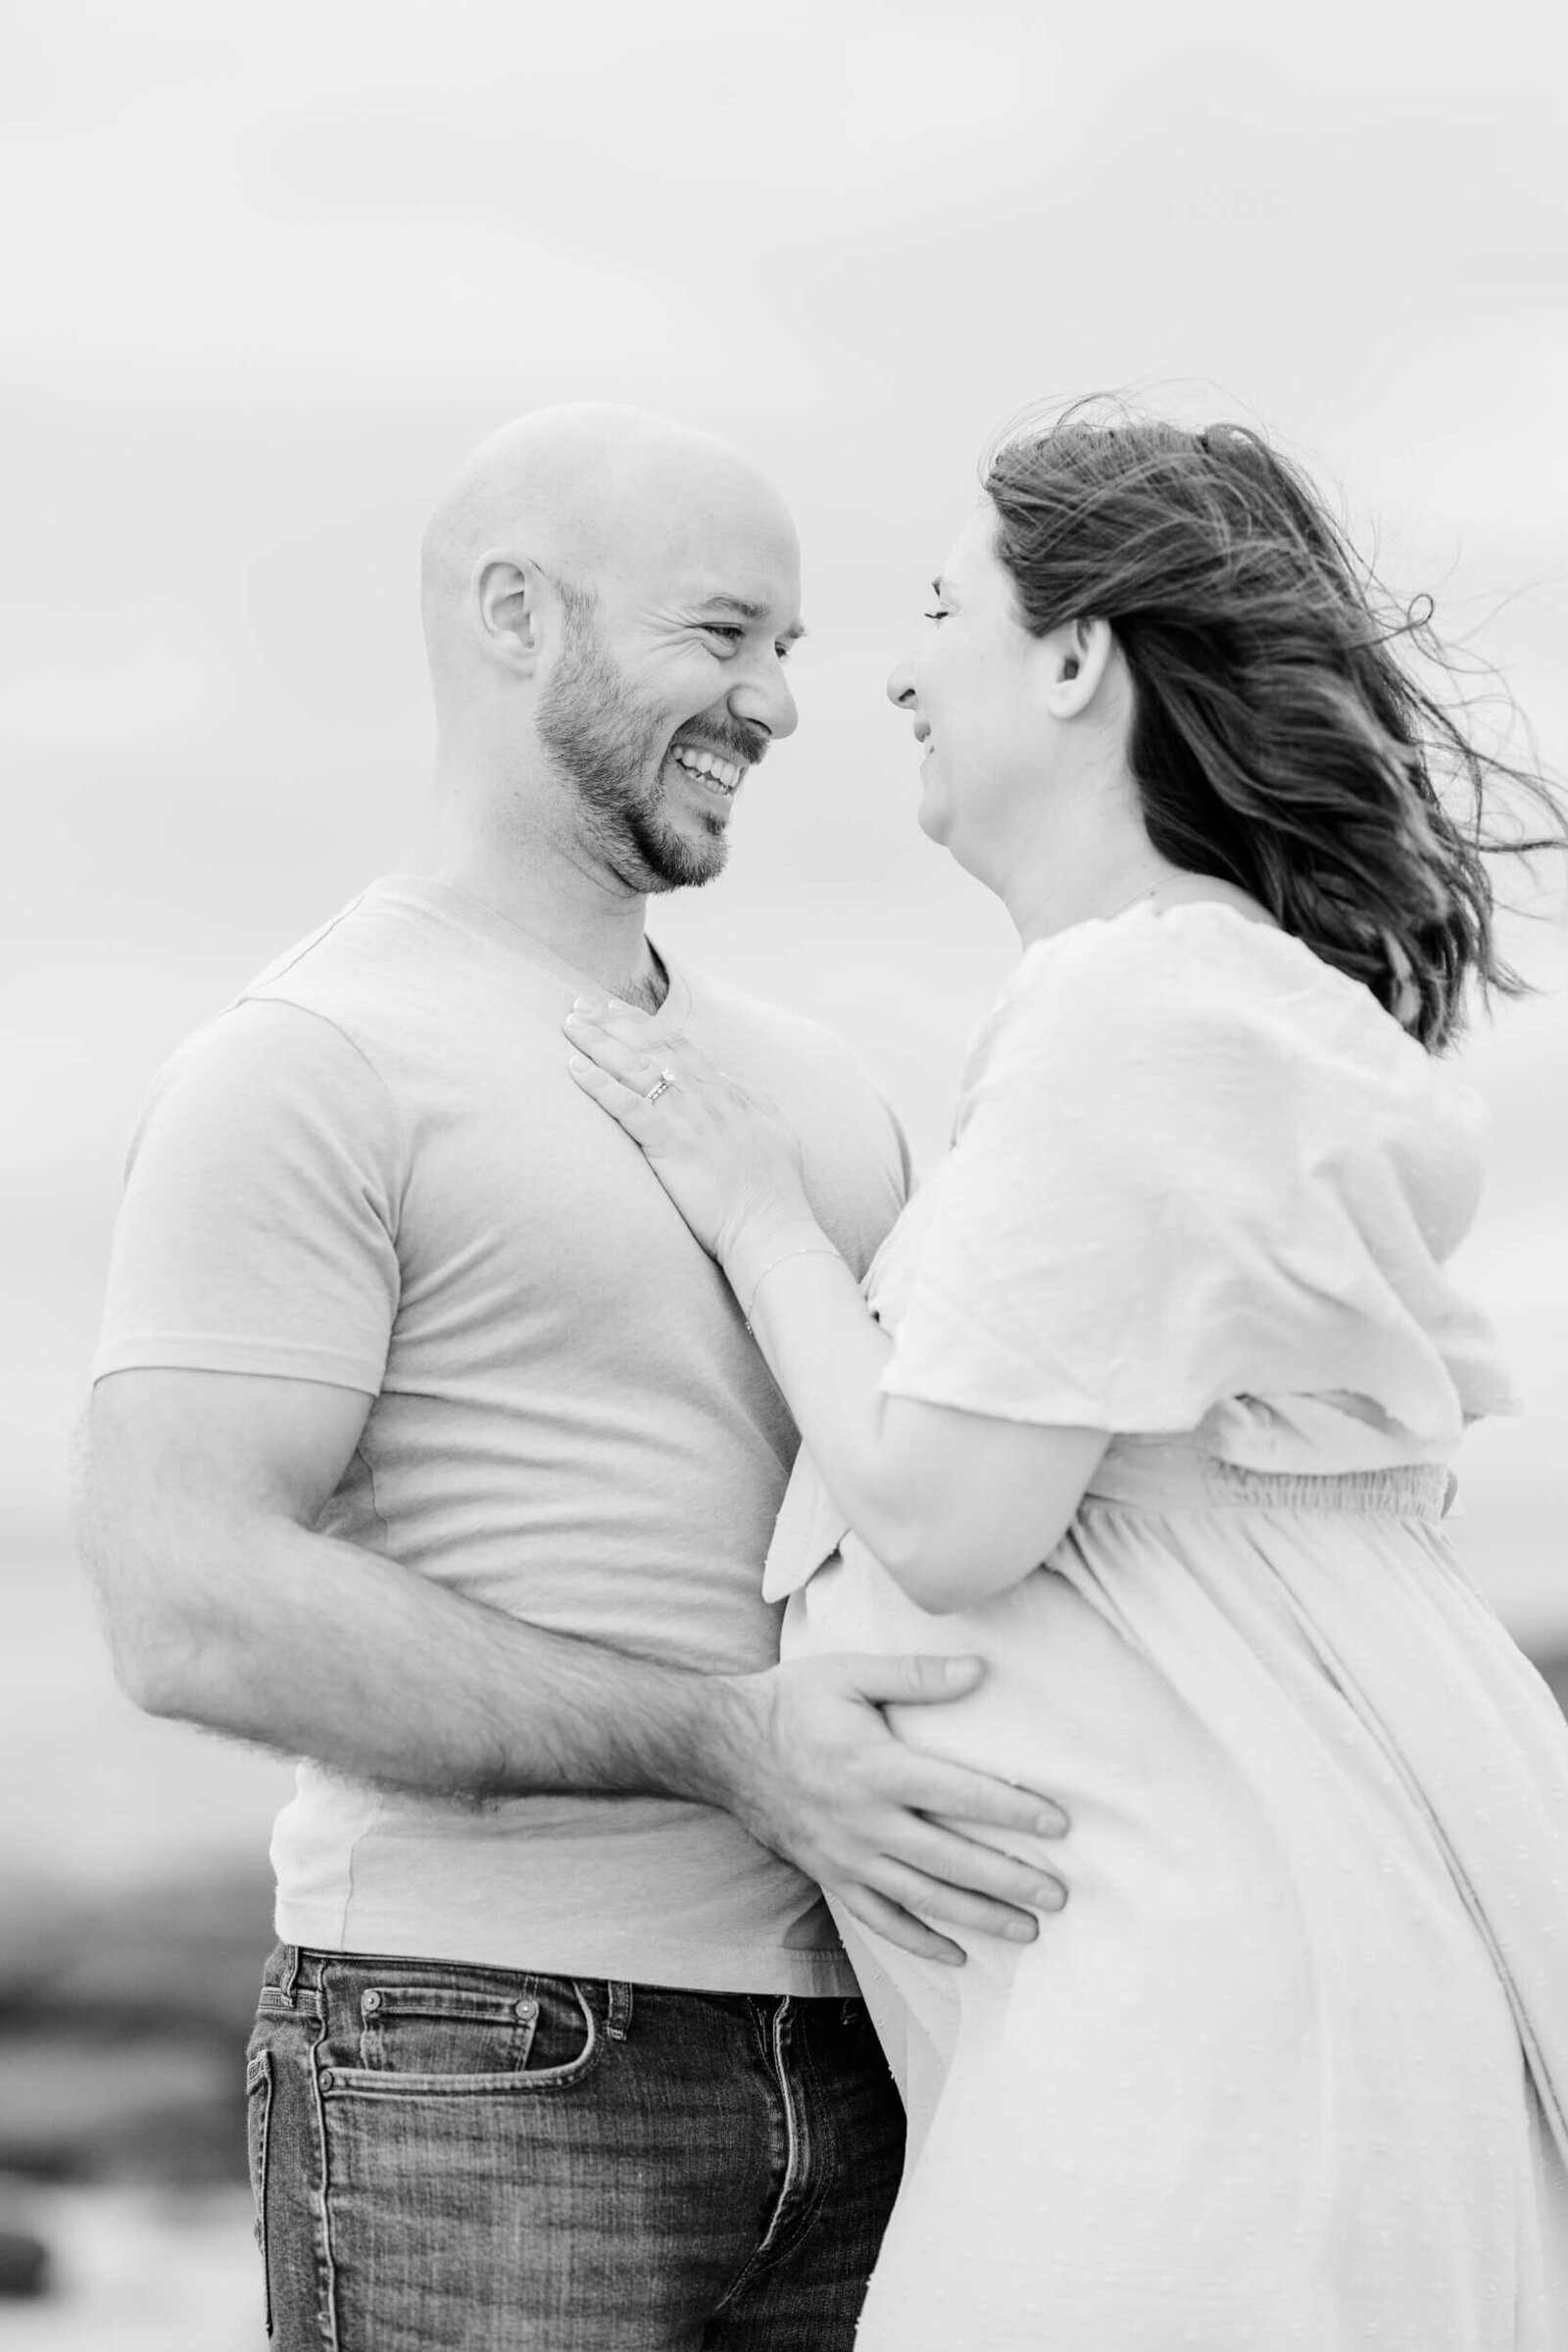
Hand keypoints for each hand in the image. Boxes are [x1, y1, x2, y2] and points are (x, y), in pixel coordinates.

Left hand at [564, 995, 810, 1263]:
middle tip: (580, 1004)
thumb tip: (730, 1080)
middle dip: (613, 1022)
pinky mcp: (672, 1146)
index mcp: (727, 1093)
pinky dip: (601, 1086)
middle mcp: (706, 1097)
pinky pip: (629, 1108)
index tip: (615, 1007)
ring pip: (636, 1069)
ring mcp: (688, 1119)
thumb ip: (752, 1100)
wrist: (771, 1228)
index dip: (643, 1024)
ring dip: (599, 1043)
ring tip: (570, 1025)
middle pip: (651, 1047)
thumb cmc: (775, 1191)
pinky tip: (575, 1070)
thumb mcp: (775, 1130)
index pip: (678, 1045)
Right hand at [706, 1653, 1068, 1964]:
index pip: (960, 1794)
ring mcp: (847, 1857)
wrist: (722, 1746)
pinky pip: (880, 1920)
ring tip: (1028, 1927)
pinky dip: (920, 1941)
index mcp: (877, 1768)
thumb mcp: (849, 1673)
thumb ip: (916, 1675)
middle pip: (951, 1860)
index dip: (1013, 1810)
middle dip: (1009, 1879)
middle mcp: (866, 1821)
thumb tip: (979, 1671)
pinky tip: (957, 1954)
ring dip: (979, 1916)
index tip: (1060, 1824)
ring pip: (923, 1898)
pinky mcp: (830, 1876)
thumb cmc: (792, 1702)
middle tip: (1060, 1894)